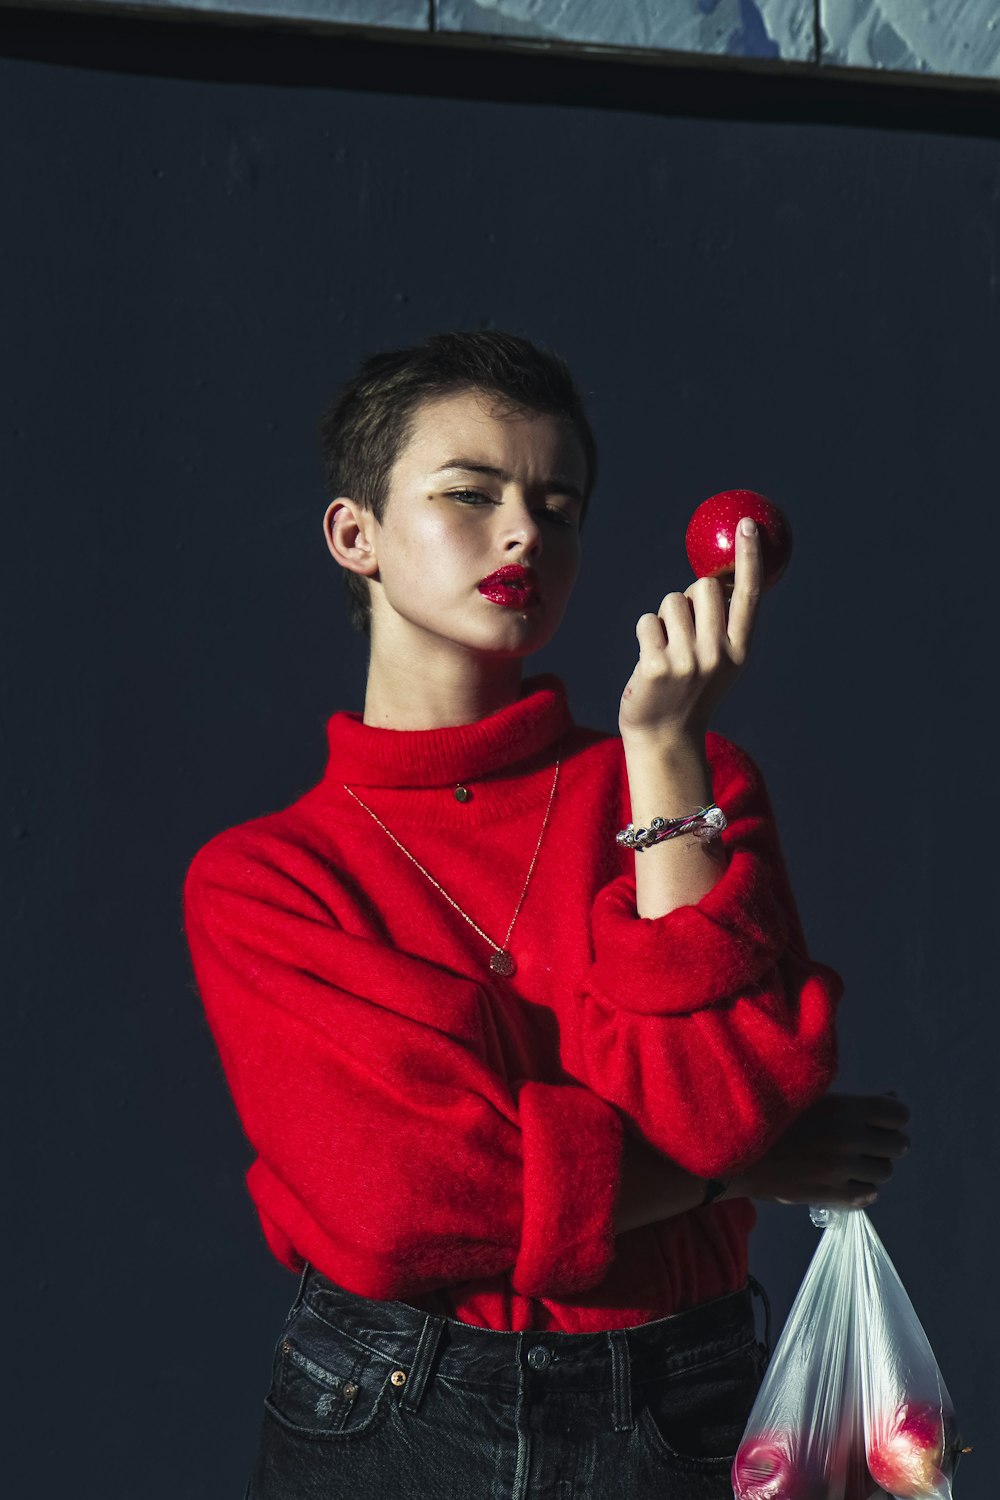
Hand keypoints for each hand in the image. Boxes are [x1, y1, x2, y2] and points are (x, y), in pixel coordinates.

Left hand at [618, 515, 761, 744]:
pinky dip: (645, 633)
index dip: (749, 556)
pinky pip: (647, 620)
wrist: (666, 736)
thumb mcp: (719, 661)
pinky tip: (649, 660)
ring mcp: (686, 661)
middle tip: (684, 628)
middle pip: (703, 587)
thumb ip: (721, 625)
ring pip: (671, 601)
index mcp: (740, 651)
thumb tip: (714, 578)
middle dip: (690, 596)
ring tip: (667, 650)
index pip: (748, 595)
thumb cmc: (691, 691)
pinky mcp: (655, 666)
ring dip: (664, 618)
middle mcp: (718, 655)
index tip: (746, 524)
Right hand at [729, 1092, 910, 1207]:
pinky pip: (868, 1195)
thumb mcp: (813, 1098)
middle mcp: (847, 1138)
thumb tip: (893, 1098)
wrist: (737, 1153)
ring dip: (873, 1166)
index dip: (893, 1118)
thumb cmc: (774, 1117)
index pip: (897, 1114)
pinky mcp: (830, 1194)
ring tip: (851, 1161)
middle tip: (868, 1143)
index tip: (880, 1122)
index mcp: (844, 1107)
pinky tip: (845, 1179)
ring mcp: (840, 1169)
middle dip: (887, 1143)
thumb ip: (855, 1101)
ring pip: (884, 1172)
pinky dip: (862, 1187)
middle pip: (898, 1145)